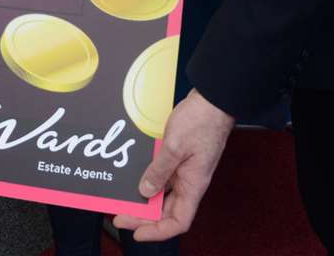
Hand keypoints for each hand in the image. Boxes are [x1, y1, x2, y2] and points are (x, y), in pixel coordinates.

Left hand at [114, 89, 234, 240]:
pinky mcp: (180, 159)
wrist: (212, 100)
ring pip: (164, 195)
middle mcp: (190, 182)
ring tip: (125, 200)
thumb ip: (159, 170)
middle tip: (120, 215)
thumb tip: (145, 191)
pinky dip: (150, 181)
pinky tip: (135, 178)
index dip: (158, 232)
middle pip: (167, 211)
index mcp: (194, 185)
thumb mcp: (175, 146)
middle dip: (144, 217)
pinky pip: (164, 177)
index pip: (178, 222)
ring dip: (146, 201)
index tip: (137, 233)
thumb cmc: (201, 121)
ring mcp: (185, 171)